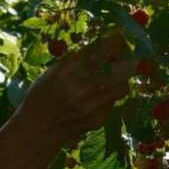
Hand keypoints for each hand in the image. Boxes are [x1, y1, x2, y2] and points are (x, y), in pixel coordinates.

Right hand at [18, 30, 137, 144]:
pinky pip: (113, 102)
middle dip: (129, 60)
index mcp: (66, 71)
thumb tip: (104, 46)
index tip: (120, 38)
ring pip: (123, 86)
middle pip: (120, 69)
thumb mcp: (53, 72)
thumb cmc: (42, 95)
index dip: (115, 43)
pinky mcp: (98, 120)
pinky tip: (98, 97)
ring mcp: (91, 106)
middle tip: (131, 57)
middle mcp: (81, 88)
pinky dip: (109, 96)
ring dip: (121, 79)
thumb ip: (77, 60)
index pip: (99, 51)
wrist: (37, 131)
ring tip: (113, 77)